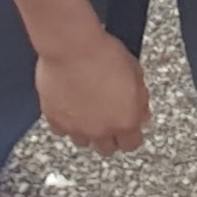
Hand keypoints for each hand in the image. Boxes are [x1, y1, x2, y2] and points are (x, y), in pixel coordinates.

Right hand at [34, 26, 150, 155]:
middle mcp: (101, 130)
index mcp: (126, 120)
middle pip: (107, 149)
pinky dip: (66, 122)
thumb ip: (139, 99)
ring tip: (89, 112)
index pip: (132, 144)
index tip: (129, 128)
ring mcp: (77, 128)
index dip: (131, 135)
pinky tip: (70, 107)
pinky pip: (62, 130)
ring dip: (87, 131)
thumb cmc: (104, 54)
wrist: (72, 47)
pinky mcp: (55, 120)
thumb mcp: (136, 73)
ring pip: (83, 141)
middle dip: (110, 137)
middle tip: (109, 121)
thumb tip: (141, 112)